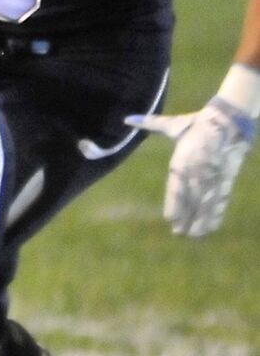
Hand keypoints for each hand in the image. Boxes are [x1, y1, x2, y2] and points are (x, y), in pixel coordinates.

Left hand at [129, 98, 255, 236]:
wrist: (228, 121)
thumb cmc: (196, 125)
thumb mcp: (173, 125)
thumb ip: (149, 124)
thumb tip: (127, 119)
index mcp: (182, 160)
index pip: (177, 186)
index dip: (175, 203)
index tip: (170, 219)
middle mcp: (198, 171)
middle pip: (191, 199)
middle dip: (186, 217)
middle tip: (179, 233)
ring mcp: (214, 176)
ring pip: (206, 202)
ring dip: (201, 219)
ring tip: (194, 235)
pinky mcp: (226, 178)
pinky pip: (221, 199)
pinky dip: (217, 213)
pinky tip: (212, 226)